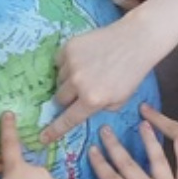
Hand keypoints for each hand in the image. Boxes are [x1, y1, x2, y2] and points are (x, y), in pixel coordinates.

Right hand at [43, 19, 159, 144]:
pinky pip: (59, 62)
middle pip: (60, 98)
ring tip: (88, 70)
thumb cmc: (131, 73)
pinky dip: (67, 64)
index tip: (42, 138)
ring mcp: (71, 64)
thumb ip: (99, 108)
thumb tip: (82, 107)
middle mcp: (78, 83)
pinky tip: (83, 59)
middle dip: (68, 98)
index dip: (54, 131)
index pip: (68, 120)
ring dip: (69, 80)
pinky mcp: (69, 48)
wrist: (135, 41)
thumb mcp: (120, 101)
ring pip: (59, 80)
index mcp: (92, 100)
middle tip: (81, 91)